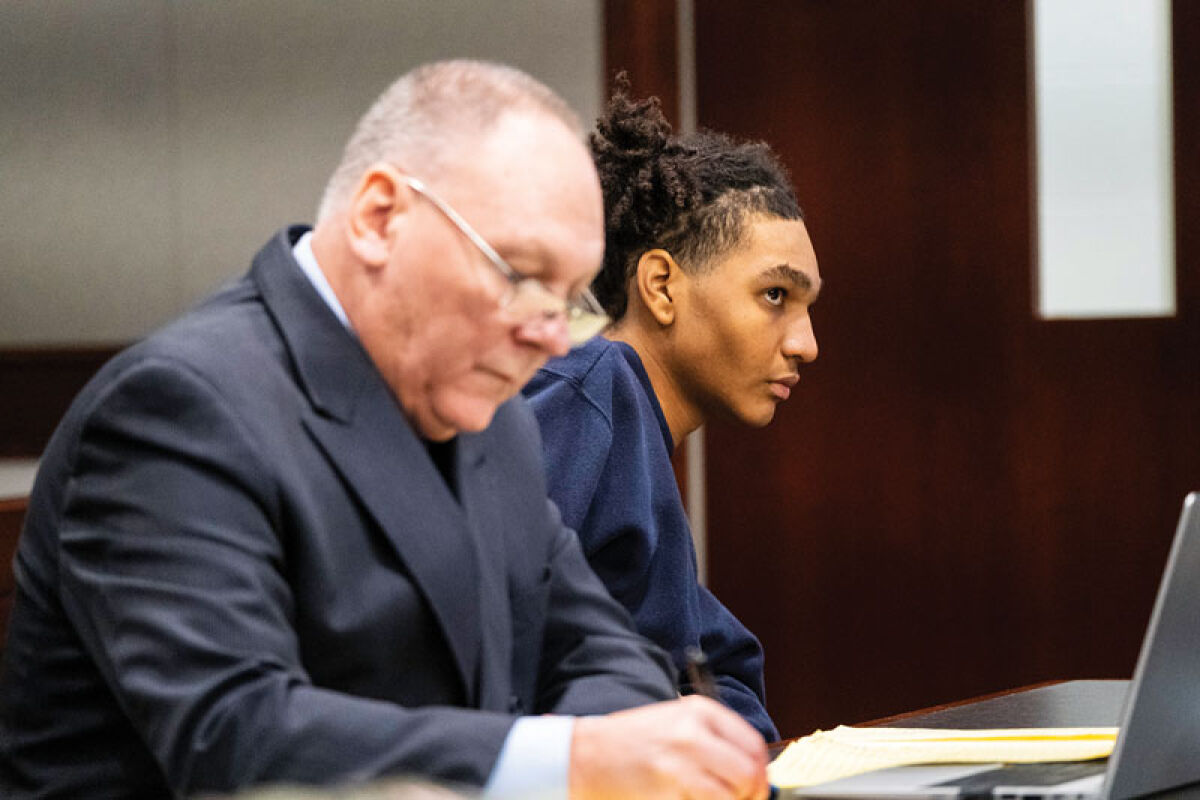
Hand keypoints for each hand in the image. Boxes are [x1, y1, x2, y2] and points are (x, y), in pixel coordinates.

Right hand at [568, 695, 769, 799]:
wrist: (586, 755)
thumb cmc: (632, 742)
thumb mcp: (676, 722)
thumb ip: (713, 740)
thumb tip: (752, 770)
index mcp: (699, 712)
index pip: (753, 746)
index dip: (761, 774)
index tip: (756, 789)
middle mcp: (693, 734)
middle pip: (749, 773)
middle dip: (751, 795)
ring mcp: (680, 763)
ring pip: (732, 796)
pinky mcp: (668, 790)